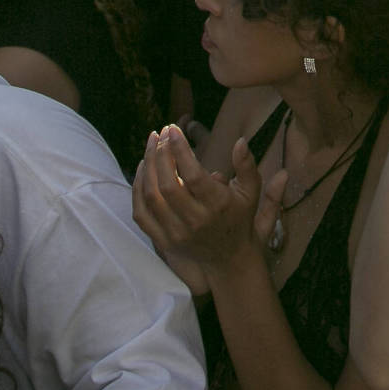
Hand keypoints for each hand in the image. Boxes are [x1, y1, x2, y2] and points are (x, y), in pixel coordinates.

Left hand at [130, 124, 282, 277]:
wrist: (229, 259)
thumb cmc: (240, 218)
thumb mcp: (251, 192)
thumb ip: (247, 166)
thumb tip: (240, 141)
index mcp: (218, 206)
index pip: (193, 175)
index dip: (180, 150)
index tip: (173, 129)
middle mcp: (195, 221)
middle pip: (168, 184)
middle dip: (162, 153)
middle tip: (162, 132)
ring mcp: (176, 233)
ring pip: (152, 196)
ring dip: (148, 165)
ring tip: (152, 143)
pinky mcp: (163, 240)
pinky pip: (141, 213)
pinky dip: (137, 188)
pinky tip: (143, 167)